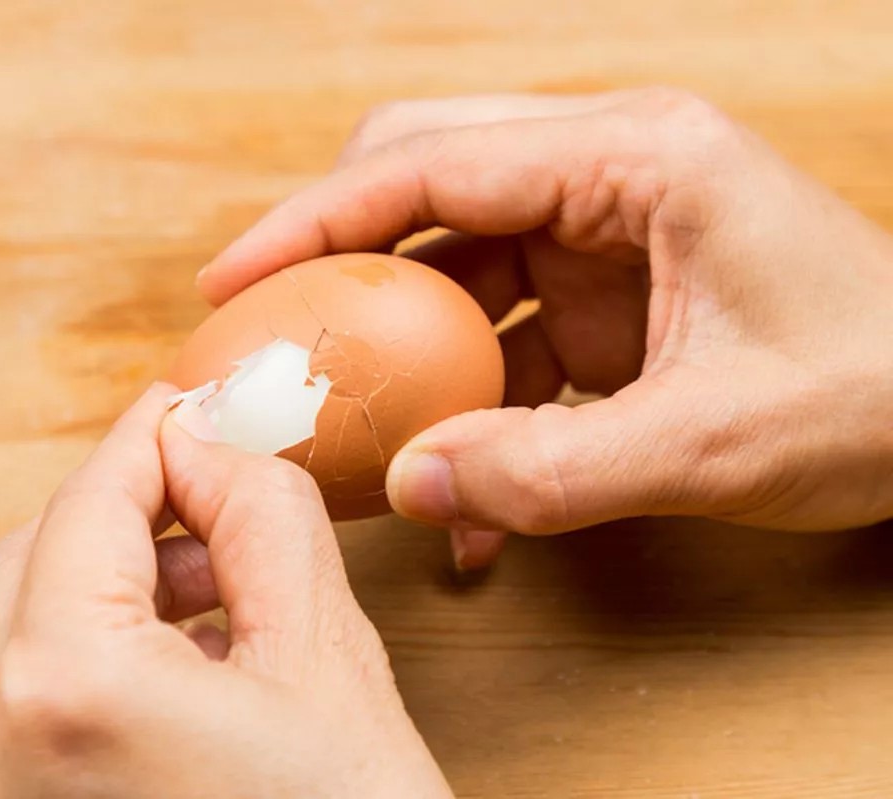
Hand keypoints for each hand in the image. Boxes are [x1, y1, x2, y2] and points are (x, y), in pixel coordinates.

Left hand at [0, 384, 451, 798]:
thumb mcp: (327, 662)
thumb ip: (264, 517)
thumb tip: (216, 444)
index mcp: (62, 691)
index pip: (90, 500)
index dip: (153, 435)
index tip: (195, 404)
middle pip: (40, 554)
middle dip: (134, 507)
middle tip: (220, 490)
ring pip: (28, 625)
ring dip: (119, 581)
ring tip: (223, 589)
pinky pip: (28, 699)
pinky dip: (98, 652)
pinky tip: (184, 659)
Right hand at [197, 88, 892, 568]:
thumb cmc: (877, 391)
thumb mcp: (713, 439)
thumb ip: (553, 470)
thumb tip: (408, 485)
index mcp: (636, 156)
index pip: (432, 165)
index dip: (315, 222)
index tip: (233, 281)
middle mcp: (607, 173)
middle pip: (423, 180)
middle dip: (337, 256)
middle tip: (270, 332)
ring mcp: (602, 233)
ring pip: (450, 260)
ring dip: (396, 344)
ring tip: (345, 423)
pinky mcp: (604, 294)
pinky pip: (500, 332)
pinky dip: (462, 402)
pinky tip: (454, 486)